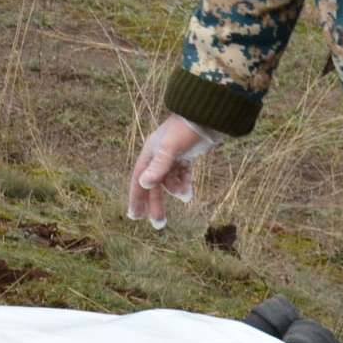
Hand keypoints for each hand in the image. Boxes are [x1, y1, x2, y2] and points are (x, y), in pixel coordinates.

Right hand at [126, 115, 220, 230]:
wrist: (208, 116)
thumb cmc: (185, 130)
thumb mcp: (170, 148)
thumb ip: (158, 167)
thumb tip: (144, 184)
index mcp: (149, 153)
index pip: (138, 179)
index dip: (135, 198)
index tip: (135, 216)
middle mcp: (158, 156)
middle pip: (154, 185)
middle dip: (155, 204)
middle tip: (158, 225)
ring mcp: (173, 157)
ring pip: (169, 182)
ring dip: (176, 191)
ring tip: (186, 196)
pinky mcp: (186, 157)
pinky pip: (182, 176)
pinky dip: (185, 185)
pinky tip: (189, 193)